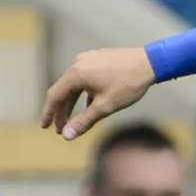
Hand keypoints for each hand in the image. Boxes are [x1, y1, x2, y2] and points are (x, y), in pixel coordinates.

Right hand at [39, 46, 155, 139]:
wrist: (151, 63)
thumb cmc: (128, 84)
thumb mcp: (104, 107)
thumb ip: (83, 121)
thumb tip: (67, 136)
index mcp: (76, 73)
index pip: (55, 96)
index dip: (49, 113)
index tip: (44, 127)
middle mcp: (78, 63)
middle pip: (63, 91)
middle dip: (61, 112)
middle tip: (60, 130)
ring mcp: (88, 59)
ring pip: (74, 85)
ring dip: (72, 103)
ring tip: (72, 121)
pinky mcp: (98, 59)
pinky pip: (84, 79)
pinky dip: (83, 94)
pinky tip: (89, 106)